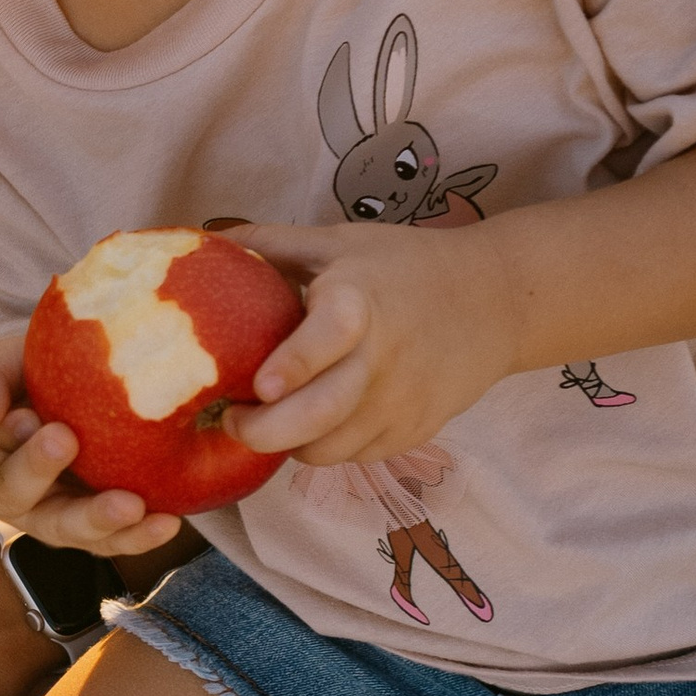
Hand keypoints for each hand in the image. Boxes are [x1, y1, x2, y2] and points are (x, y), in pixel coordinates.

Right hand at [0, 352, 188, 563]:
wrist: (83, 382)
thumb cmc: (35, 374)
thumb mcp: (4, 363)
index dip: (1, 443)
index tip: (27, 417)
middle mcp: (17, 496)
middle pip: (19, 499)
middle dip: (39, 471)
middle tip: (64, 439)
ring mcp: (59, 515)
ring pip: (71, 530)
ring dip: (98, 520)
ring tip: (130, 506)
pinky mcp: (99, 528)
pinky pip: (116, 540)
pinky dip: (140, 536)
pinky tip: (166, 522)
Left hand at [224, 219, 521, 466]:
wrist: (495, 301)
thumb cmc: (404, 266)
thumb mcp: (340, 243)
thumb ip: (270, 244)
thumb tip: (200, 238)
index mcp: (361, 303)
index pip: (330, 338)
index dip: (295, 365)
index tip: (260, 385)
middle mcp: (384, 359)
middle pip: (322, 416)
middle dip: (264, 432)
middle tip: (233, 419)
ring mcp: (402, 403)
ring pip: (329, 450)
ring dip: (290, 443)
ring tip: (273, 418)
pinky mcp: (415, 432)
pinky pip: (355, 457)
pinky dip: (327, 446)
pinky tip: (319, 420)